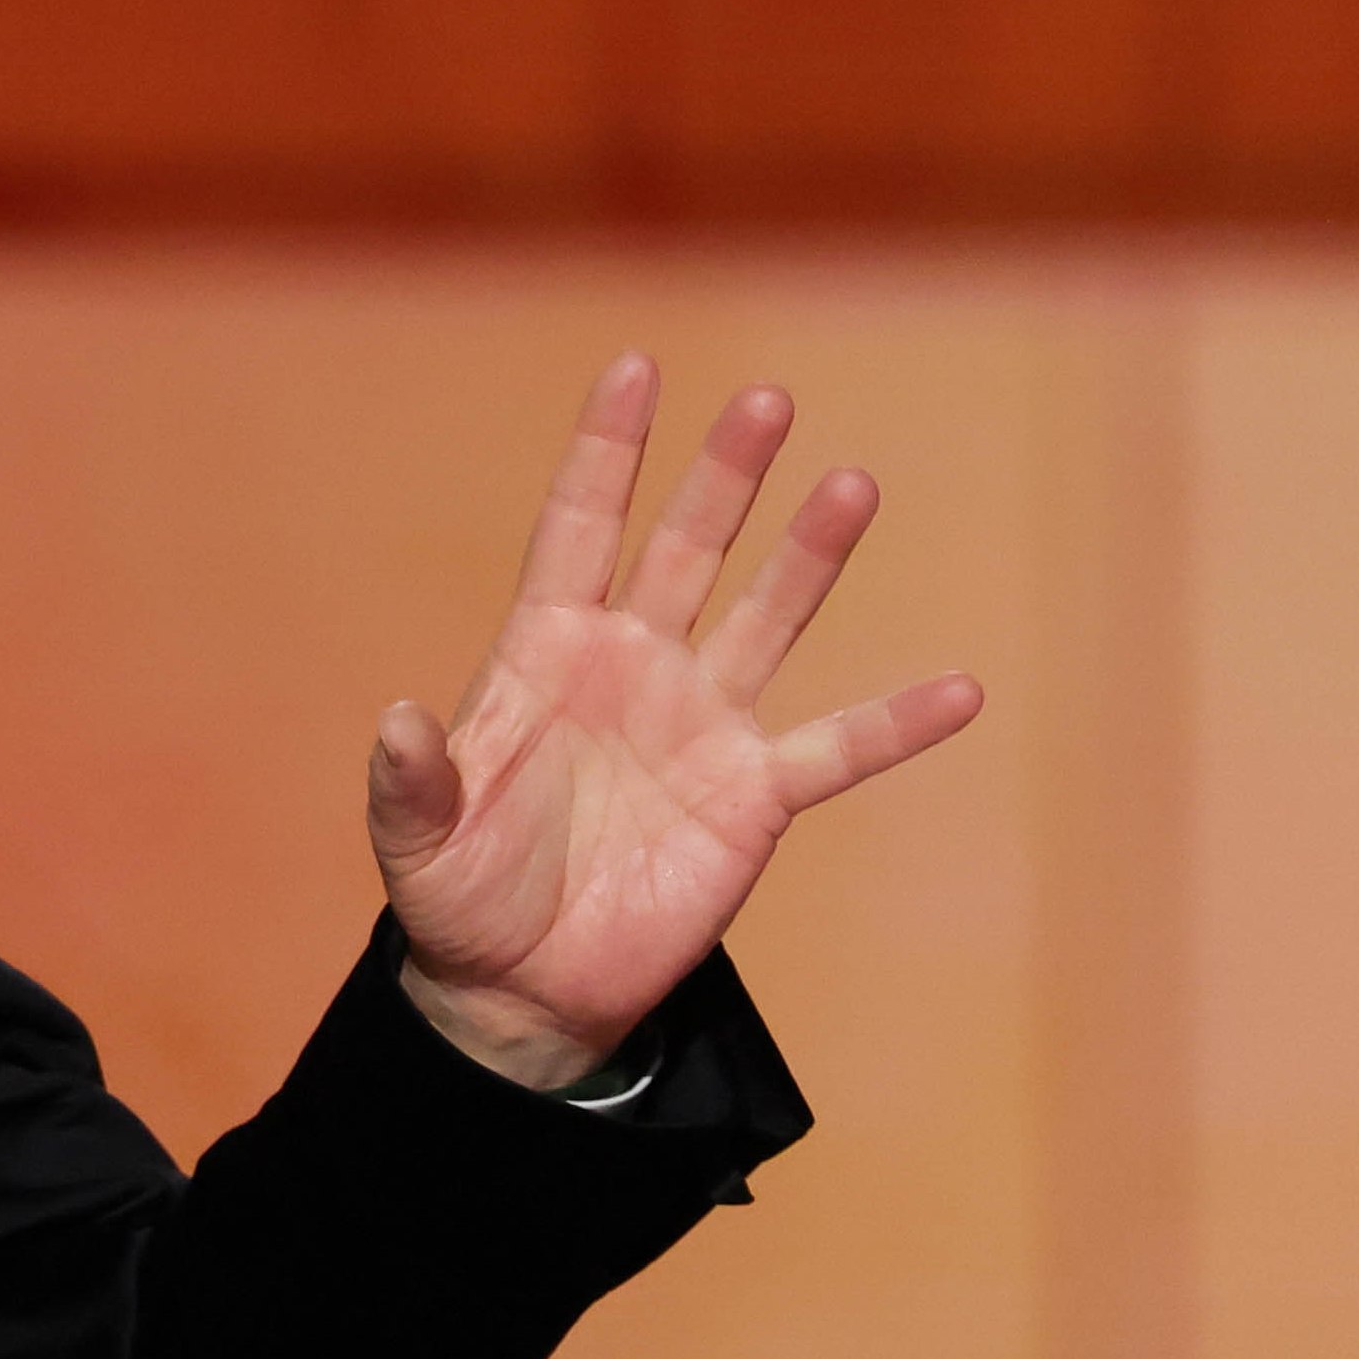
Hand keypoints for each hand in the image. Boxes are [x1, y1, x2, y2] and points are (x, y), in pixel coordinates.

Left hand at [371, 354, 982, 1088]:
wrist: (520, 990)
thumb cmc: (460, 900)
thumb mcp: (417, 844)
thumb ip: (411, 781)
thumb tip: (399, 718)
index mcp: (546, 657)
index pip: (578, 532)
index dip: (605, 453)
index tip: (634, 368)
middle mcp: (634, 669)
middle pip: (686, 550)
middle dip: (723, 477)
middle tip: (766, 399)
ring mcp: (700, 726)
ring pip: (766, 620)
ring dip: (809, 558)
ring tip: (853, 485)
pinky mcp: (751, 798)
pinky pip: (836, 751)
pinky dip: (895, 725)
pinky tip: (960, 691)